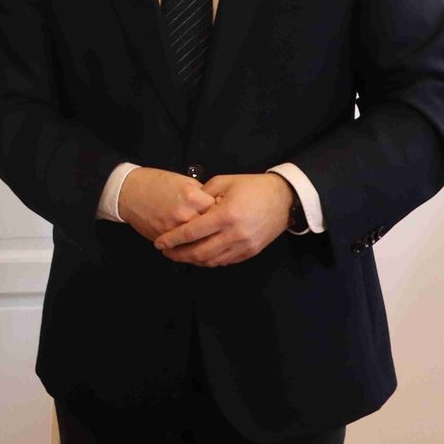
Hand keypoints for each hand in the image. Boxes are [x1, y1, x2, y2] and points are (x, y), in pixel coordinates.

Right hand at [117, 167, 216, 241]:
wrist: (129, 191)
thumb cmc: (155, 183)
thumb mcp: (183, 181)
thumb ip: (201, 194)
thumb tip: (216, 205)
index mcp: (193, 197)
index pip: (220, 211)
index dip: (225, 214)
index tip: (227, 216)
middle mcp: (186, 215)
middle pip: (212, 230)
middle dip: (217, 232)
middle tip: (222, 233)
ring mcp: (175, 229)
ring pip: (199, 244)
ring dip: (207, 246)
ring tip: (213, 245)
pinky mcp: (164, 238)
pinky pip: (183, 249)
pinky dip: (191, 250)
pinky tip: (196, 250)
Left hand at [154, 173, 294, 266]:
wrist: (284, 198)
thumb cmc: (252, 186)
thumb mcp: (224, 182)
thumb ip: (202, 194)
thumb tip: (186, 206)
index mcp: (225, 215)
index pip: (192, 232)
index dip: (173, 239)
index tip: (159, 243)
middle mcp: (234, 234)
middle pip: (199, 252)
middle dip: (179, 254)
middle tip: (166, 252)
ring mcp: (244, 246)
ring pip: (212, 261)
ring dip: (193, 260)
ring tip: (179, 255)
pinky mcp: (251, 252)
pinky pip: (225, 261)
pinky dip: (210, 261)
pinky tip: (199, 256)